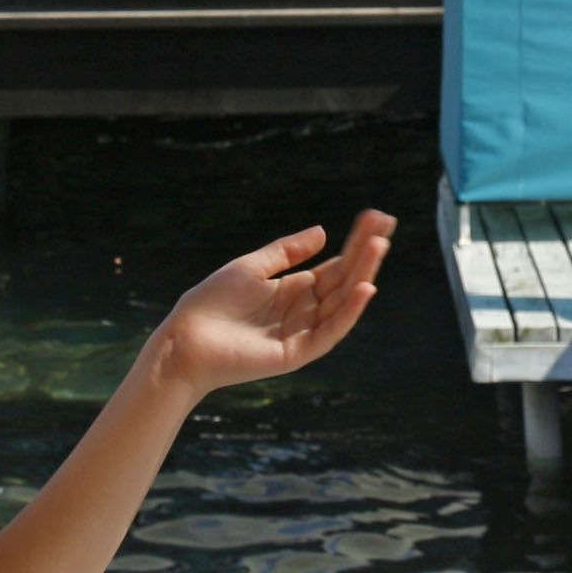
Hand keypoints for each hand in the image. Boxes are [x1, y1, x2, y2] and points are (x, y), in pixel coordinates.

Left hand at [153, 212, 394, 393]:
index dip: (355, 244)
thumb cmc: (211, 302)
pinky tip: (363, 288)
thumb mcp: (251, 267)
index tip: (375, 219)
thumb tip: (324, 232)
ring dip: (362, 276)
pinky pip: (329, 332)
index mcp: (292, 290)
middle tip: (386, 226)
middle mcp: (302, 311)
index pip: (333, 266)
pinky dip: (348, 312)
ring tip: (379, 247)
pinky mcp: (297, 353)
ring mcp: (302, 333)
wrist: (185, 339)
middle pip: (342, 280)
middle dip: (365, 254)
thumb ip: (287, 252)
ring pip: (341, 303)